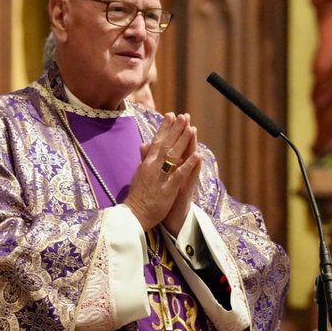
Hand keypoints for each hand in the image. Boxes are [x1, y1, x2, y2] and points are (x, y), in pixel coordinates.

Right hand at [123, 113, 201, 231]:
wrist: (134, 215)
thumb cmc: (138, 196)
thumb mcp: (139, 174)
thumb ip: (144, 159)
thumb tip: (144, 144)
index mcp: (147, 163)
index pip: (157, 141)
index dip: (164, 127)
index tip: (171, 115)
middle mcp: (153, 167)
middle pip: (166, 144)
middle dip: (176, 129)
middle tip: (184, 116)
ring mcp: (160, 177)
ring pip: (173, 156)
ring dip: (183, 141)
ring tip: (192, 128)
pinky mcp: (168, 188)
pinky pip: (180, 174)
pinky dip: (188, 164)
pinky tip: (197, 155)